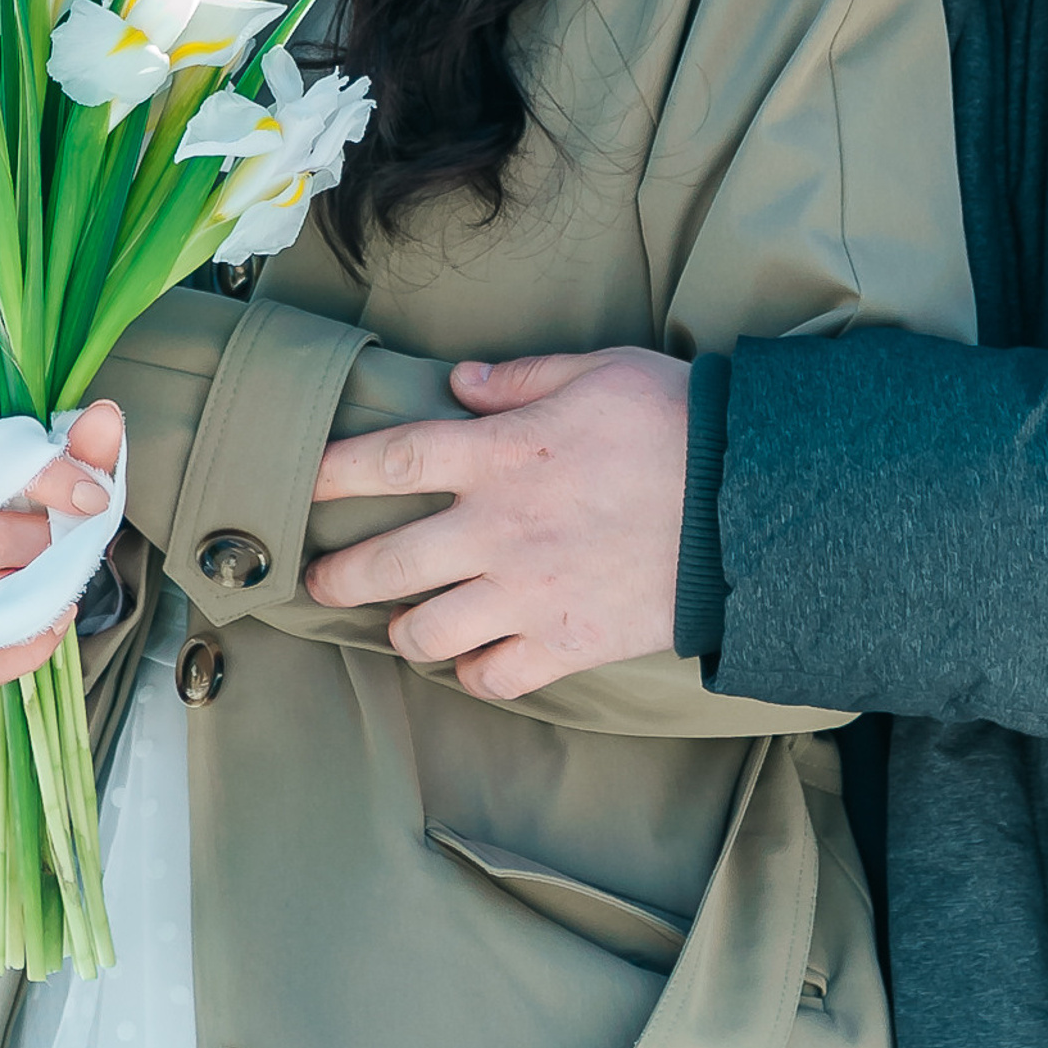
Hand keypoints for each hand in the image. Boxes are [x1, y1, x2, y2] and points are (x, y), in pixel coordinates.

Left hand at [305, 347, 690, 700]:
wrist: (745, 502)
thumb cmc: (673, 422)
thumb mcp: (598, 370)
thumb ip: (520, 379)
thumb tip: (461, 384)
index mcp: (499, 454)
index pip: (389, 461)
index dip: (332, 473)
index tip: (302, 483)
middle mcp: (498, 528)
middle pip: (385, 563)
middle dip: (339, 576)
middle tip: (322, 580)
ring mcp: (527, 593)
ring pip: (425, 632)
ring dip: (402, 630)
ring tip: (401, 623)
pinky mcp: (565, 642)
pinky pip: (493, 677)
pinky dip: (473, 674)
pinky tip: (472, 660)